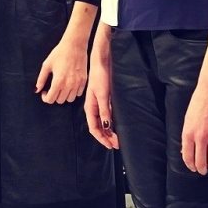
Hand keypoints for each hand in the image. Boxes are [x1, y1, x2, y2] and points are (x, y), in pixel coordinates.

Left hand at [36, 34, 87, 104]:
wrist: (75, 45)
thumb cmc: (60, 53)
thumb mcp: (47, 64)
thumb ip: (41, 79)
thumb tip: (37, 89)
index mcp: (58, 81)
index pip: (51, 99)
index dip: (45, 97)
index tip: (45, 92)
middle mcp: (69, 85)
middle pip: (60, 101)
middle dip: (54, 96)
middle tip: (53, 88)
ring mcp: (77, 83)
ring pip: (70, 99)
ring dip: (64, 95)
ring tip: (62, 87)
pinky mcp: (84, 80)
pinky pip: (78, 93)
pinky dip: (73, 92)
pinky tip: (70, 84)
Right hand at [84, 28, 118, 148]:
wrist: (102, 61)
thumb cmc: (101, 76)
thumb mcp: (103, 94)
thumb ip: (104, 110)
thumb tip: (107, 126)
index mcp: (90, 107)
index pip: (94, 128)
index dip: (101, 138)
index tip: (110, 145)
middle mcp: (94, 107)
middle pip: (98, 126)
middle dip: (106, 137)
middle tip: (117, 145)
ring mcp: (99, 103)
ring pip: (103, 122)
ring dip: (109, 131)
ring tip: (117, 139)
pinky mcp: (105, 98)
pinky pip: (107, 115)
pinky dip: (111, 122)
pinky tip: (116, 125)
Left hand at [181, 79, 207, 174]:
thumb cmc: (199, 101)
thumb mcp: (187, 118)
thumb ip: (187, 135)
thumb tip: (186, 148)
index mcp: (189, 133)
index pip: (188, 156)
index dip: (190, 165)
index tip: (192, 167)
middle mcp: (201, 137)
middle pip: (201, 161)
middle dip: (201, 169)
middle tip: (202, 171)